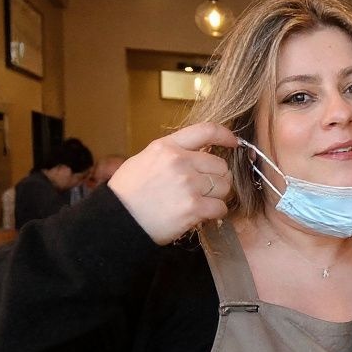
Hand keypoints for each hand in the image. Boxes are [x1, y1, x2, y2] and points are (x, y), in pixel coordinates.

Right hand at [108, 123, 237, 244]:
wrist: (117, 220)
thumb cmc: (128, 193)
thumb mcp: (145, 160)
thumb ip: (172, 154)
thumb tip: (200, 153)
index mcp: (167, 147)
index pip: (206, 131)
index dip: (225, 135)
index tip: (233, 142)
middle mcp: (179, 162)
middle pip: (221, 165)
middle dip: (217, 178)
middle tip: (204, 189)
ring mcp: (188, 184)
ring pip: (224, 187)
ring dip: (217, 196)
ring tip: (199, 202)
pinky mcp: (193, 207)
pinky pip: (221, 207)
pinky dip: (215, 213)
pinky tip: (202, 215)